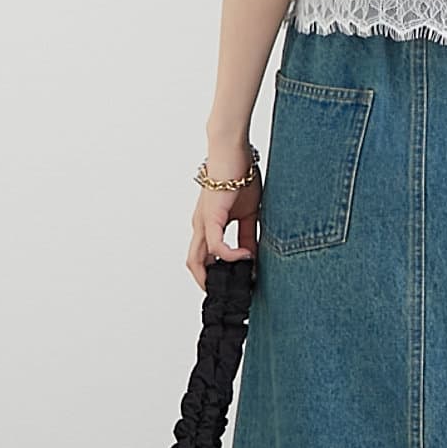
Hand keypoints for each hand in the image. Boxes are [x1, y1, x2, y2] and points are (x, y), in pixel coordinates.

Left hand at [186, 141, 259, 289]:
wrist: (234, 152)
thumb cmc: (240, 176)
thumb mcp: (248, 213)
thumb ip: (248, 236)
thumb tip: (252, 257)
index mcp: (208, 225)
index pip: (206, 257)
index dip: (215, 274)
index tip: (232, 285)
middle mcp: (201, 226)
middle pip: (194, 264)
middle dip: (207, 283)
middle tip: (225, 296)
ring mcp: (203, 222)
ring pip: (196, 260)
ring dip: (210, 276)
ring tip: (231, 284)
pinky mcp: (210, 217)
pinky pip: (216, 245)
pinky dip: (229, 256)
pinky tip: (244, 258)